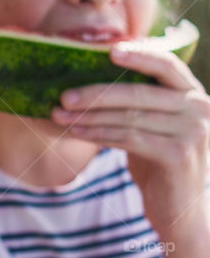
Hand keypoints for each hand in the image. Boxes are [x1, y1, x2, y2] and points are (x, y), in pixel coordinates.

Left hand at [52, 45, 209, 237]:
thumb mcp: (151, 125)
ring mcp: (193, 132)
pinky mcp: (179, 155)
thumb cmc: (157, 159)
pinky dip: (99, 134)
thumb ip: (136, 102)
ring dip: (90, 116)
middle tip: (63, 96)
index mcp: (192, 94)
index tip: (108, 50)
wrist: (180, 207)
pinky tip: (77, 132)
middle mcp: (200, 108)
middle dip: (96, 93)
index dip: (140, 54)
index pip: (168, 64)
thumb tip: (83, 82)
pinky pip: (129, 138)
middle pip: (139, 92)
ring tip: (60, 116)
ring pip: (130, 116)